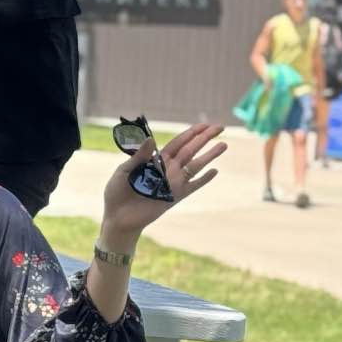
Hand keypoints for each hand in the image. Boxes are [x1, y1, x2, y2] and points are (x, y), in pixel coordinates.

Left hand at [101, 123, 224, 240]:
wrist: (118, 217)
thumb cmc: (117, 192)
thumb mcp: (124, 171)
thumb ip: (139, 156)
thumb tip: (151, 139)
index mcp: (154, 161)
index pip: (177, 143)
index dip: (191, 133)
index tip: (204, 125)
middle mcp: (167, 170)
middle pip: (190, 150)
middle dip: (204, 138)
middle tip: (220, 127)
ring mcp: (172, 183)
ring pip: (195, 166)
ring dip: (209, 156)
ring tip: (223, 145)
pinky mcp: (174, 197)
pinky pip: (193, 187)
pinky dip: (203, 180)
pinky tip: (214, 171)